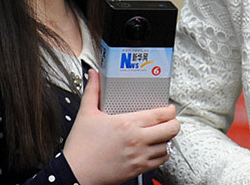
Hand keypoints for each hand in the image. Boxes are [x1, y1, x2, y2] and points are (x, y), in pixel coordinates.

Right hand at [64, 70, 179, 184]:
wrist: (75, 173)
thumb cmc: (80, 148)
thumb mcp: (86, 114)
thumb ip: (92, 91)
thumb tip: (94, 75)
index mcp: (127, 124)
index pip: (160, 114)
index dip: (170, 110)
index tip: (169, 108)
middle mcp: (137, 140)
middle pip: (171, 129)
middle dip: (173, 123)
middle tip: (170, 120)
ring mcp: (139, 156)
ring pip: (168, 146)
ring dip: (167, 139)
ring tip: (162, 134)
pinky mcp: (138, 170)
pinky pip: (160, 161)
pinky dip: (162, 154)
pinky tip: (156, 149)